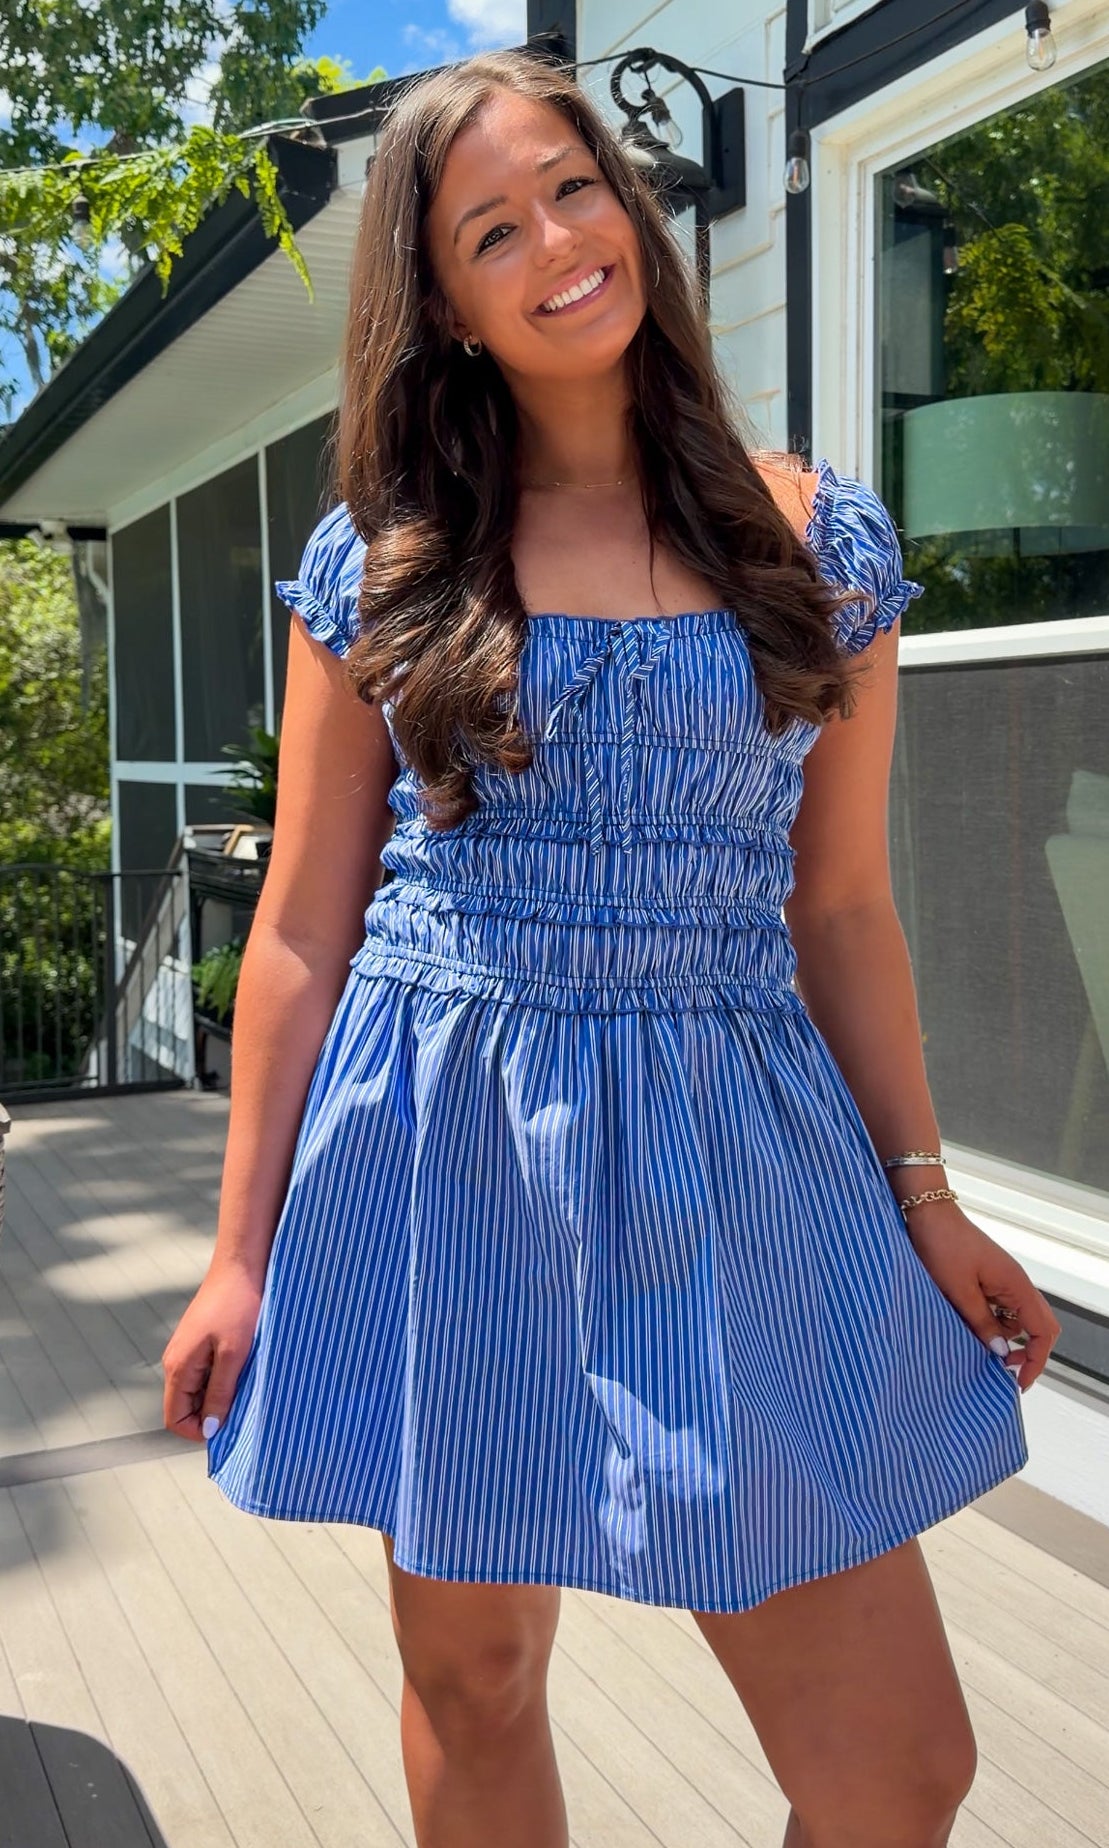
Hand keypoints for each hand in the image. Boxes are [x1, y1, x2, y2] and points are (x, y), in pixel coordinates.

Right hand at [162, 1262, 262, 1442]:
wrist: (242, 1264)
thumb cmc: (238, 1304)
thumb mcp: (235, 1354)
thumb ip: (220, 1393)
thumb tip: (210, 1429)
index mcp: (178, 1366)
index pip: (175, 1419)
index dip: (199, 1431)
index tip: (230, 1427)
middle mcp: (177, 1360)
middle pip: (186, 1406)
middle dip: (213, 1413)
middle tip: (244, 1404)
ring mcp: (188, 1350)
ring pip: (199, 1389)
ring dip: (221, 1394)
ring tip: (248, 1382)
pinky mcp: (201, 1340)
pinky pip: (208, 1372)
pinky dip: (225, 1377)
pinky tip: (246, 1366)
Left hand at [903, 1202, 1061, 1391]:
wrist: (927, 1214)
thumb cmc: (942, 1245)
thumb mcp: (959, 1290)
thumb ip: (981, 1322)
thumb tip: (1001, 1353)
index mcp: (1016, 1286)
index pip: (1044, 1331)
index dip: (1035, 1360)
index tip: (1017, 1382)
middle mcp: (1016, 1285)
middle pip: (1037, 1326)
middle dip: (1025, 1352)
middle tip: (1001, 1372)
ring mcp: (1002, 1282)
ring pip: (1014, 1320)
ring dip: (1002, 1338)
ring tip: (976, 1352)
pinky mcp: (986, 1280)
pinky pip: (997, 1310)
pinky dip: (988, 1324)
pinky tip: (968, 1331)